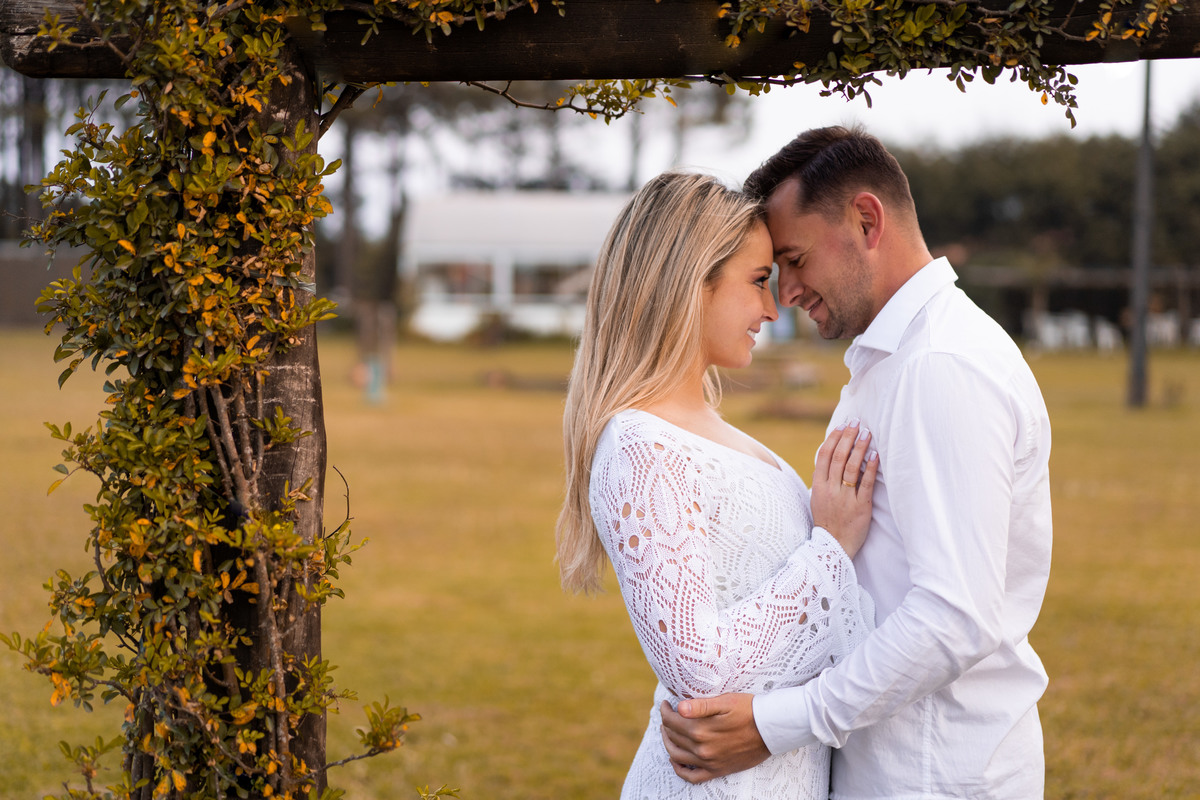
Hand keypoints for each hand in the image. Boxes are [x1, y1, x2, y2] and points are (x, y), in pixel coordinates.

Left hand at [659, 695, 768, 782]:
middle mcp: (702, 748)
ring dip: (668, 743)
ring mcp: (709, 762)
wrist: (770, 729)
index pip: (672, 721)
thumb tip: (679, 707)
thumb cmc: (748, 710)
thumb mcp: (725, 701)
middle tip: (667, 714)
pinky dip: (680, 770)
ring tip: (668, 732)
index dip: (665, 711)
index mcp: (701, 729)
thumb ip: (700, 706)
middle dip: (666, 724)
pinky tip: (676, 760)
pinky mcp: (717, 770)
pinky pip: (692, 777)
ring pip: (677, 756)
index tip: (666, 704)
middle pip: (673, 737)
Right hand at [810, 420, 878, 558]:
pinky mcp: (861, 507)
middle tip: (856, 423)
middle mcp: (830, 490)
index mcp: (818, 486)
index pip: (824, 456)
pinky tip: (875, 455)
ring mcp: (845, 498)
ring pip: (852, 467)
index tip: (841, 426)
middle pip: (839, 457)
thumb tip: (828, 458)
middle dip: (848, 437)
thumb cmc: (827, 521)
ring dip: (860, 448)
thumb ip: (823, 480)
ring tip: (867, 433)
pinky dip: (870, 468)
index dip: (833, 439)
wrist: (833, 547)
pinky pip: (865, 484)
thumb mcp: (817, 499)